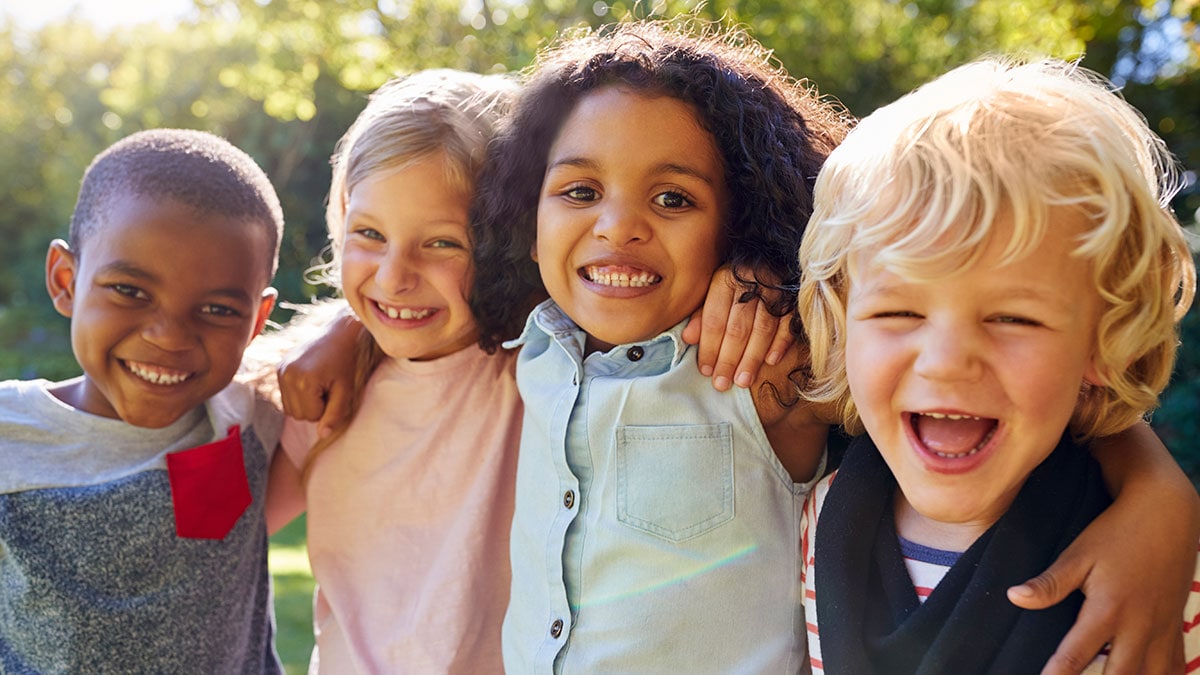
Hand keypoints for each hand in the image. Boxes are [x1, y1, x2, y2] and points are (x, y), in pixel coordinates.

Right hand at [276, 308, 362, 436]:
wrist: (339, 333)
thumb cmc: (346, 362)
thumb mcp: (346, 390)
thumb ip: (335, 414)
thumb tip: (322, 436)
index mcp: (303, 381)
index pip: (311, 416)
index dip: (326, 408)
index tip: (334, 390)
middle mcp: (287, 375)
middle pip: (298, 414)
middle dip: (315, 407)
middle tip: (328, 387)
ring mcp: (280, 370)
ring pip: (290, 409)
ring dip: (306, 402)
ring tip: (320, 384)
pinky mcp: (279, 368)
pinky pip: (286, 397)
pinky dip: (299, 395)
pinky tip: (311, 380)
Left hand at [681, 265, 794, 390]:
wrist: (774, 253)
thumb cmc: (737, 277)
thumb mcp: (714, 288)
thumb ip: (702, 314)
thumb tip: (688, 339)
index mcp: (726, 280)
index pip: (715, 319)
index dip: (709, 347)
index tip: (706, 370)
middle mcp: (750, 285)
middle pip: (738, 328)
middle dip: (729, 359)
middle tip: (722, 384)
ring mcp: (775, 291)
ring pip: (762, 329)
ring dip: (752, 358)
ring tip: (743, 381)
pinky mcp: (794, 298)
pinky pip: (788, 323)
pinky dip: (780, 343)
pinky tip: (771, 361)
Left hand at [1007, 486, 1195, 673]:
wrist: (1167, 515)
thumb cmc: (1117, 534)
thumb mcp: (1079, 554)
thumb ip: (1050, 583)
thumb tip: (1014, 597)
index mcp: (1109, 610)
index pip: (1076, 655)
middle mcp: (1139, 627)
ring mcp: (1162, 630)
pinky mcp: (1175, 626)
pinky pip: (1174, 666)